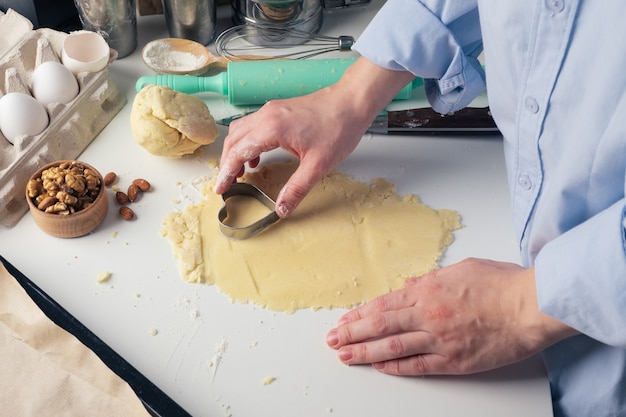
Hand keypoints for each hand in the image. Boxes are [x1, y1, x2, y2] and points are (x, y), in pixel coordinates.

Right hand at [214, 90, 366, 216]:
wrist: (352, 101)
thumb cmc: (339, 127)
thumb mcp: (318, 165)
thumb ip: (297, 189)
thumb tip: (282, 209)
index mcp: (272, 128)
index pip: (237, 153)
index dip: (226, 173)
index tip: (221, 188)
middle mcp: (266, 116)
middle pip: (233, 140)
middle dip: (226, 163)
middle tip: (227, 184)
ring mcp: (271, 110)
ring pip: (241, 130)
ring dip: (236, 151)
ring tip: (240, 173)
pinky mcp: (278, 109)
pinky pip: (253, 126)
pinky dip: (248, 142)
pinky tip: (258, 157)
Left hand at [326, 258, 577, 374]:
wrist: (531, 305)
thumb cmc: (501, 283)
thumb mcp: (461, 269)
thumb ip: (431, 278)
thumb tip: (410, 284)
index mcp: (428, 290)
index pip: (384, 304)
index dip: (360, 314)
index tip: (343, 321)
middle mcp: (428, 314)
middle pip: (380, 326)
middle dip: (352, 333)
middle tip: (332, 340)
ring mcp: (440, 339)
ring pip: (393, 347)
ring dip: (365, 352)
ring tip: (345, 356)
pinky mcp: (455, 360)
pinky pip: (419, 365)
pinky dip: (397, 367)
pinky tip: (380, 367)